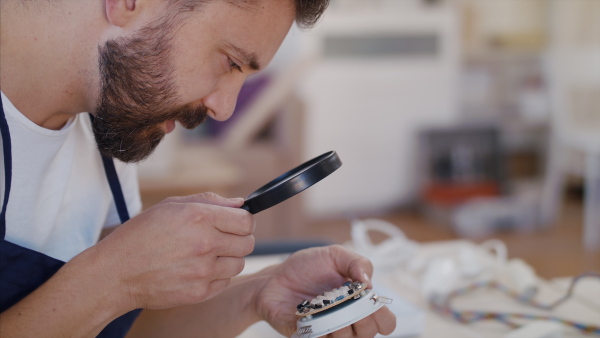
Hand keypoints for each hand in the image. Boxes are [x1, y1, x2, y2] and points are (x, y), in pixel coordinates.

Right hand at [92, 192, 254, 309]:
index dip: (244, 220)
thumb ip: (210, 201)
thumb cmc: (141, 235)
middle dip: (239, 239)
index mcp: (199, 217)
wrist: (116, 273)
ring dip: (229, 258)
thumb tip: (240, 203)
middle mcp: (205, 244)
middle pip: (248, 243)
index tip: (236, 222)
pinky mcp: (199, 292)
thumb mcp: (171, 206)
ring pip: (239, 263)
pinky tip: (197, 269)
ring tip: (207, 254)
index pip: (246, 220)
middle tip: (222, 238)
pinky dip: (217, 276)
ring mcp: (203, 271)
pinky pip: (225, 282)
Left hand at [253, 245, 395, 336]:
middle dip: (362, 320)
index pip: (384, 322)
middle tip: (347, 304)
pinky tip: (311, 316)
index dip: (383, 318)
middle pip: (368, 334)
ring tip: (325, 307)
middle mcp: (347, 320)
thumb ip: (356, 262)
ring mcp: (328, 330)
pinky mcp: (308, 336)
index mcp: (358, 302)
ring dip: (340, 324)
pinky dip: (320, 330)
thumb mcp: (333, 255)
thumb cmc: (306, 267)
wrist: (273, 278)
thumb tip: (368, 282)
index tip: (369, 302)